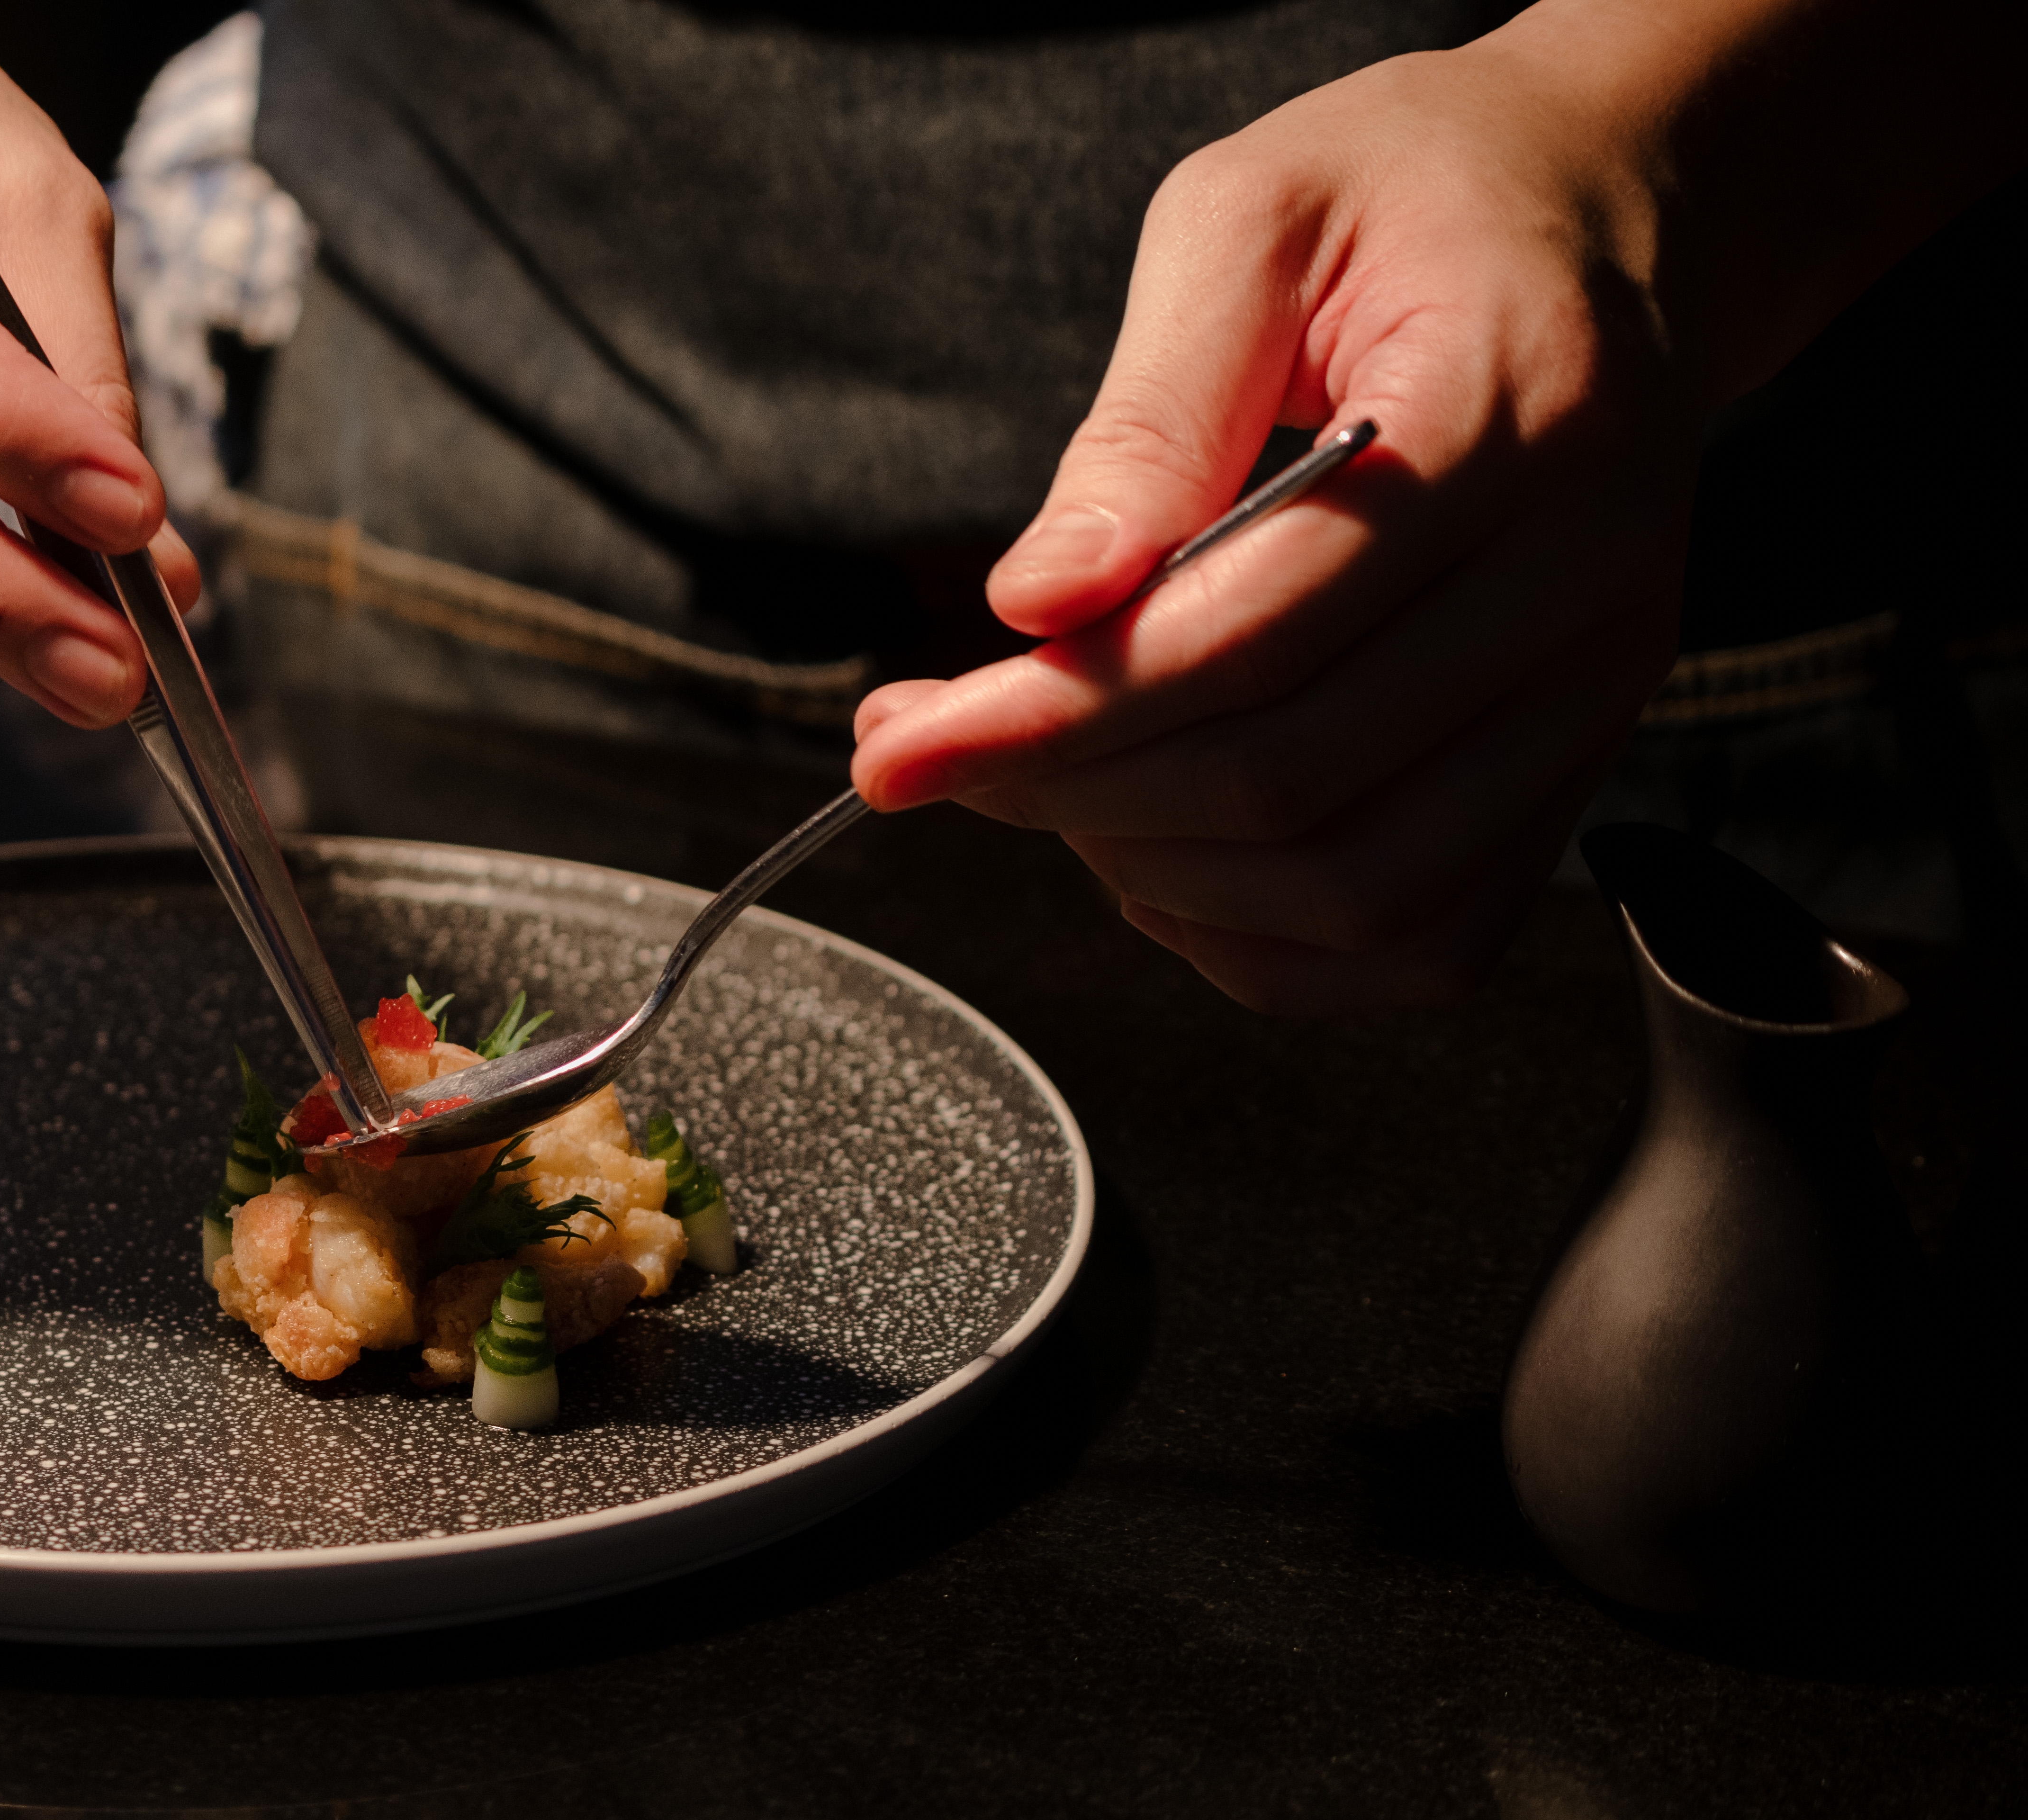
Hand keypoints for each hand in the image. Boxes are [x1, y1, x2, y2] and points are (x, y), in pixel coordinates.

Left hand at [847, 24, 1718, 1015]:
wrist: (1590, 221)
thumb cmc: (1411, 207)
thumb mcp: (1246, 224)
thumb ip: (1145, 419)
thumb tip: (1040, 600)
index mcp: (1518, 418)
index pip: (1252, 636)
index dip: (1051, 714)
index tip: (894, 742)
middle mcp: (1587, 581)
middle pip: (1291, 780)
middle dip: (1070, 792)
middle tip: (941, 746)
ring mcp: (1597, 696)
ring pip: (1353, 892)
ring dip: (1154, 872)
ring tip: (1052, 779)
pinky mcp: (1576, 772)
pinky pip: (1418, 940)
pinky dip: (1261, 937)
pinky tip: (1164, 849)